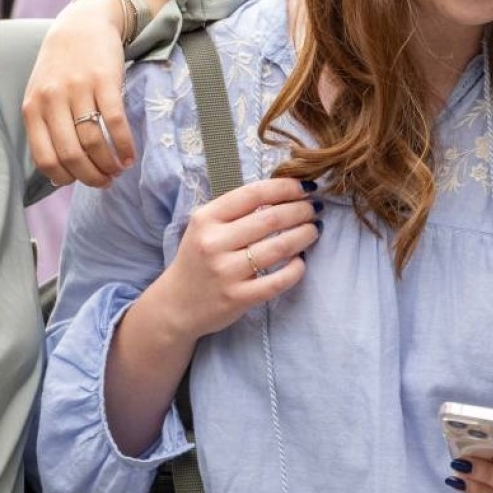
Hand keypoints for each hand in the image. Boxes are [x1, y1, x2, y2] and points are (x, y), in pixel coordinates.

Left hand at [23, 0, 138, 186]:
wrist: (81, 24)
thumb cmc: (60, 68)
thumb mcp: (41, 96)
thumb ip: (45, 130)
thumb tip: (59, 178)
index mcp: (32, 109)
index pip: (45, 158)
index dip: (66, 178)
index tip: (81, 182)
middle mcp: (52, 100)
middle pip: (72, 155)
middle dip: (91, 177)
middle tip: (105, 182)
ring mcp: (77, 89)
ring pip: (93, 142)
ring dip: (109, 164)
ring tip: (118, 170)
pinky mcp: (104, 80)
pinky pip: (114, 122)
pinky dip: (124, 145)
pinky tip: (129, 155)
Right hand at [145, 177, 318, 342]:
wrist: (177, 305)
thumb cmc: (198, 260)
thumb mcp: (204, 227)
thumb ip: (235, 210)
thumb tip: (282, 193)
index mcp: (206, 218)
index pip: (253, 194)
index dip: (286, 187)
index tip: (305, 188)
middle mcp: (213, 243)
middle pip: (270, 219)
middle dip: (301, 210)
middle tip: (315, 210)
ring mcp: (225, 272)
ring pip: (278, 248)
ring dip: (304, 235)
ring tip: (314, 230)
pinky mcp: (238, 298)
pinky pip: (278, 281)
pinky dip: (296, 269)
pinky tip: (301, 261)